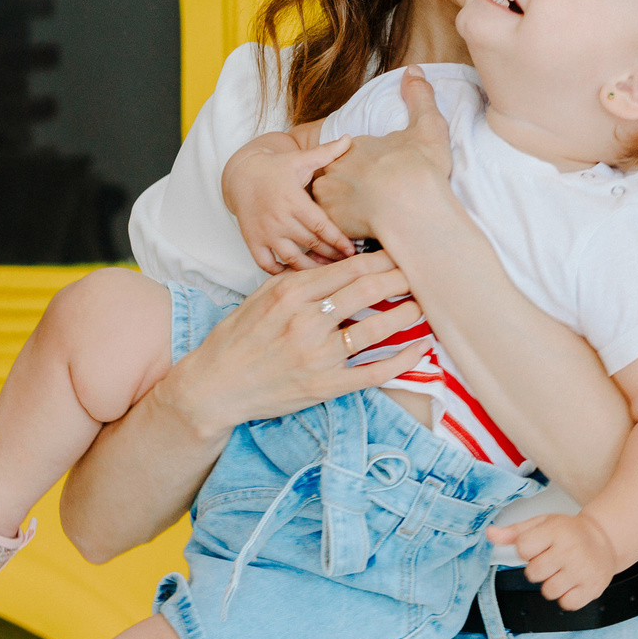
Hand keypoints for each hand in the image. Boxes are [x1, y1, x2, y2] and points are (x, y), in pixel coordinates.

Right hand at [140, 252, 429, 440]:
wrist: (214, 386)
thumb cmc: (237, 338)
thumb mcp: (261, 297)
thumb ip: (300, 279)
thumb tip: (341, 264)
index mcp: (290, 292)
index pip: (349, 267)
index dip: (382, 259)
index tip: (402, 252)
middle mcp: (306, 321)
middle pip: (368, 290)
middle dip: (402, 278)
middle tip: (422, 272)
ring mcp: (317, 356)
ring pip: (376, 328)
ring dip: (407, 314)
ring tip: (423, 305)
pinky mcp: (325, 386)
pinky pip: (374, 372)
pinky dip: (402, 360)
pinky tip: (421, 349)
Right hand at [224, 131, 356, 271]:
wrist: (241, 175)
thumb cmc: (277, 168)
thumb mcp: (300, 159)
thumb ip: (326, 152)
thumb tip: (349, 137)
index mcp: (293, 200)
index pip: (320, 225)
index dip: (337, 240)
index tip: (352, 250)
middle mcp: (278, 218)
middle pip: (310, 244)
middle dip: (331, 256)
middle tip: (349, 265)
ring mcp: (265, 232)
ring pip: (291, 258)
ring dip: (311, 268)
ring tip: (328, 273)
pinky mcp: (252, 241)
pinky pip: (266, 264)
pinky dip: (280, 273)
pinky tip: (297, 276)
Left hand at [311, 67, 455, 241]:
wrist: (412, 210)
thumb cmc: (420, 170)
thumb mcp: (428, 126)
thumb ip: (420, 97)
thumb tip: (414, 70)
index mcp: (354, 147)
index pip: (348, 153)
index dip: (363, 166)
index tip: (379, 178)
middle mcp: (335, 168)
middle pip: (333, 176)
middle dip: (346, 187)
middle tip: (367, 201)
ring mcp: (328, 196)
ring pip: (326, 202)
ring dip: (339, 209)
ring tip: (360, 221)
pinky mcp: (328, 223)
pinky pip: (328, 227)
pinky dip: (339, 231)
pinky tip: (356, 235)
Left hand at [484, 511, 624, 610]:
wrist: (604, 539)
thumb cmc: (569, 532)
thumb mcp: (542, 524)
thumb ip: (514, 532)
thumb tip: (490, 534)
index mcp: (556, 531)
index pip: (523, 548)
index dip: (527, 550)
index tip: (539, 546)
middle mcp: (570, 550)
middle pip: (533, 573)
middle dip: (538, 569)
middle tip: (551, 560)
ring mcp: (582, 570)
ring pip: (548, 592)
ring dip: (552, 584)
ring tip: (563, 571)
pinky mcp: (592, 588)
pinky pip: (566, 603)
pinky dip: (567, 597)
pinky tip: (573, 582)